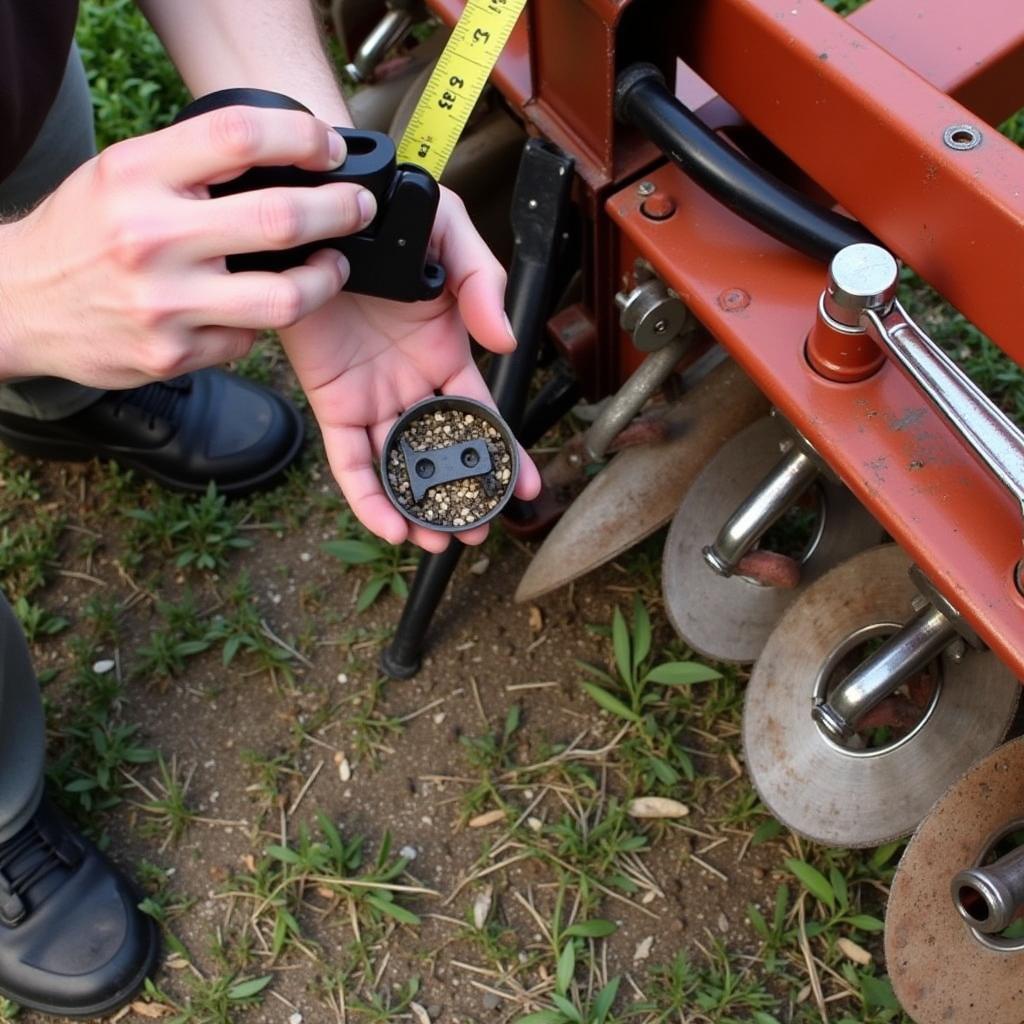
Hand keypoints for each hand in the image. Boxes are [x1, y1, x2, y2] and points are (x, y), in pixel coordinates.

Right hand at [0, 106, 374, 387]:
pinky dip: (260, 322)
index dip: (302, 138)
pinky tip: (251, 307)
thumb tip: (287, 161)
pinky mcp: (173, 355)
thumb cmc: (83, 232)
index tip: (329, 149)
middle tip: (357, 208)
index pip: (239, 136)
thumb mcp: (122, 174)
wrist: (19, 303)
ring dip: (325, 280)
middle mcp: (150, 238)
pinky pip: (248, 339)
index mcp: (136, 175)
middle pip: (280, 219)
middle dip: (339, 210)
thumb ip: (192, 165)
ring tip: (332, 265)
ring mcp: (165, 304)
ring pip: (285, 298)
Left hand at [280, 188, 541, 551]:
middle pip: (442, 450)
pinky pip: (350, 459)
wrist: (319, 210)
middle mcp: (412, 382)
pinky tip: (390, 524)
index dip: (504, 452)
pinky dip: (368, 495)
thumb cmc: (387, 217)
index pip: (482, 414)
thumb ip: (484, 284)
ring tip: (438, 539)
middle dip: (461, 492)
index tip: (526, 487)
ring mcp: (372, 395)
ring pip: (399, 464)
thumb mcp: (452, 237)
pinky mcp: (332, 401)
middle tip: (476, 528)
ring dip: (418, 504)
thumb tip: (503, 340)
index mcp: (447, 353)